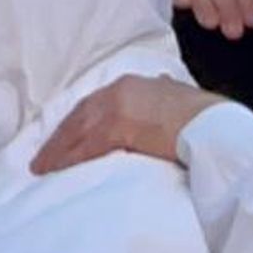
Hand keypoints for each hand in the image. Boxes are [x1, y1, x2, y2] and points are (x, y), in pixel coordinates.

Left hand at [33, 74, 217, 174]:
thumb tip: (162, 82)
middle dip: (60, 137)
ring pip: (77, 131)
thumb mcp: (177, 94)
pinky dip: (69, 158)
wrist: (210, 124)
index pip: (92, 104)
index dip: (76, 121)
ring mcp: (116, 108)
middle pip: (78, 116)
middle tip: (43, 155)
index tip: (63, 136)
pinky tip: (58, 169)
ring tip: (42, 167)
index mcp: (130, 85)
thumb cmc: (200, 114)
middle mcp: (117, 92)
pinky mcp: (119, 128)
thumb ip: (164, 89)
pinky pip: (87, 147)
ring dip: (58, 150)